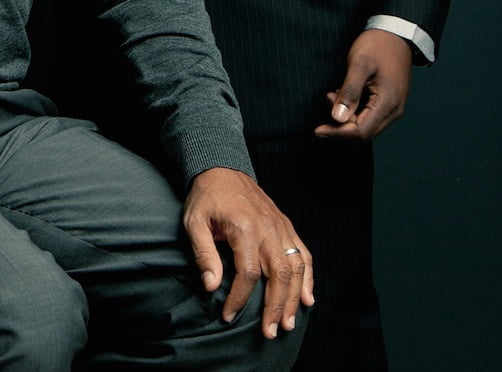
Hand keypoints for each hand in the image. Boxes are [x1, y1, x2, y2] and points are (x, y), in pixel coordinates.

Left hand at [183, 167, 313, 338]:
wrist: (222, 168)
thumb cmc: (206, 197)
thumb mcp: (194, 222)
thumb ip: (203, 253)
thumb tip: (211, 285)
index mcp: (245, 229)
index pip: (247, 274)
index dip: (239, 299)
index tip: (228, 316)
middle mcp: (268, 229)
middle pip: (279, 276)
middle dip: (276, 307)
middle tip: (271, 332)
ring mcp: (281, 227)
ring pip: (296, 268)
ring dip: (295, 299)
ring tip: (290, 323)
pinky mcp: (286, 226)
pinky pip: (303, 254)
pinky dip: (308, 278)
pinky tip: (307, 298)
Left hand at [314, 28, 411, 140]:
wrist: (396, 34)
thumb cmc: (377, 45)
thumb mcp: (359, 64)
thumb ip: (349, 91)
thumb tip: (337, 118)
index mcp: (388, 103)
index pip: (361, 131)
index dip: (338, 133)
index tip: (318, 129)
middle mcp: (394, 111)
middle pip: (364, 134)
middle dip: (340, 126)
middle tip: (326, 101)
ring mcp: (393, 108)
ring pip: (367, 127)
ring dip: (346, 118)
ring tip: (333, 94)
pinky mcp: (390, 103)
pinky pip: (370, 117)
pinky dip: (354, 113)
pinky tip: (343, 96)